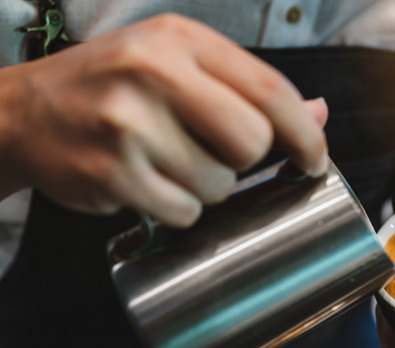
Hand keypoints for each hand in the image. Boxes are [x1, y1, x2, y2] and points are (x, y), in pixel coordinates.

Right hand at [0, 14, 327, 226]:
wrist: (25, 112)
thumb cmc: (114, 87)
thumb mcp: (179, 65)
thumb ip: (248, 88)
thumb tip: (318, 113)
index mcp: (180, 40)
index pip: (270, 90)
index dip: (305, 133)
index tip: (315, 158)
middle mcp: (153, 73)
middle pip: (251, 141)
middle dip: (245, 160)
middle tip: (214, 152)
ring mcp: (127, 124)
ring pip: (219, 185)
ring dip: (206, 187)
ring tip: (166, 163)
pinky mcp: (110, 172)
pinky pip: (183, 212)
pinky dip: (176, 208)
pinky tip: (147, 182)